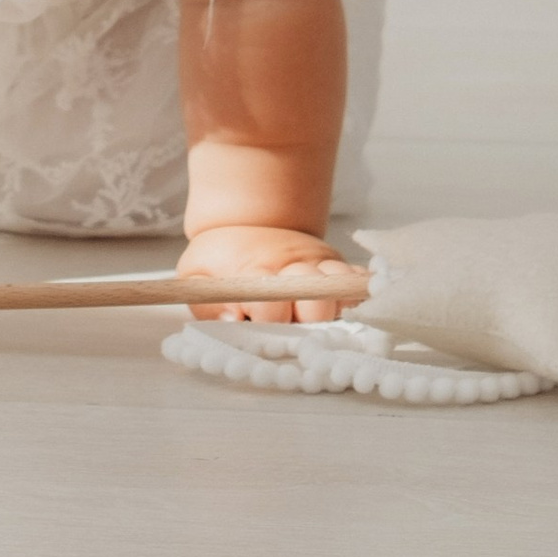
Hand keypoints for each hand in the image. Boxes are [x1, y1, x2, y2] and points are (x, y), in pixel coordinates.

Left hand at [177, 224, 364, 324]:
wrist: (246, 222)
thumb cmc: (221, 259)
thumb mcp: (197, 276)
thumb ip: (210, 304)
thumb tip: (233, 322)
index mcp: (257, 273)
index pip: (271, 307)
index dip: (268, 324)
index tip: (260, 329)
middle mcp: (295, 269)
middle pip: (317, 302)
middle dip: (308, 324)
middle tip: (296, 334)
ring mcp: (321, 265)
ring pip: (344, 289)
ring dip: (336, 312)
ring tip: (322, 325)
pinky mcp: (338, 265)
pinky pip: (360, 280)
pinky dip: (359, 296)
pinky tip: (348, 310)